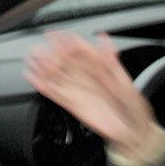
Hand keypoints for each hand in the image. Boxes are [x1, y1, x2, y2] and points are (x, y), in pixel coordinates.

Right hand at [24, 31, 159, 159]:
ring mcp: (79, 92)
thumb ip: (112, 63)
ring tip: (32, 57)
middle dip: (52, 52)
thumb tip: (105, 42)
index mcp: (100, 70)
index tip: (57, 33)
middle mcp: (86, 80)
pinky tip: (33, 78)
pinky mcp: (73, 105)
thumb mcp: (125, 83)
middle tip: (40, 42)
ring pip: (57, 77)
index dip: (68, 41)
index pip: (81, 52)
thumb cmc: (133, 108)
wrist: (132, 132)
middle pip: (66, 62)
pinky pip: (55, 94)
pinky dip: (44, 86)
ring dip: (44, 67)